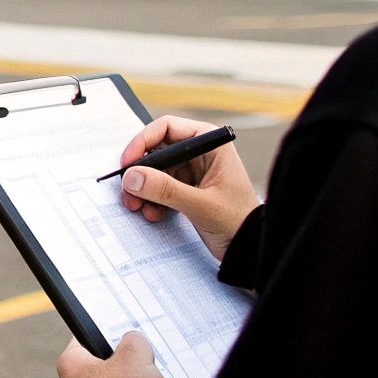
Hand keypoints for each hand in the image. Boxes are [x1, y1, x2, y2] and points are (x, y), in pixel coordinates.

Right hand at [117, 115, 259, 261]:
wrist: (250, 249)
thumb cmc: (239, 221)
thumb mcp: (201, 205)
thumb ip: (165, 189)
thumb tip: (132, 177)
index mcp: (210, 144)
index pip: (167, 128)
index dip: (143, 141)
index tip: (128, 162)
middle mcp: (199, 153)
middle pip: (156, 150)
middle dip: (140, 171)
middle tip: (128, 190)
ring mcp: (192, 171)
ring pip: (154, 171)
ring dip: (143, 189)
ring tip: (138, 206)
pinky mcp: (186, 190)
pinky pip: (159, 188)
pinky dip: (151, 200)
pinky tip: (154, 213)